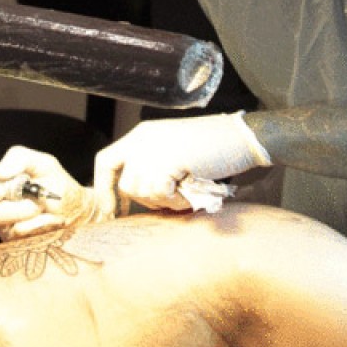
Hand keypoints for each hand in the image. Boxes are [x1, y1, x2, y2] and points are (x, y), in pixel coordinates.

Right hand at [0, 145, 110, 239]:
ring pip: (6, 224)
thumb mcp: (42, 162)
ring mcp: (5, 228)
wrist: (78, 209)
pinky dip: (40, 222)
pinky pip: (22, 233)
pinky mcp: (18, 244)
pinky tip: (49, 218)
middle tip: (28, 196)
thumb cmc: (56, 183)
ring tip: (43, 204)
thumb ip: (19, 157)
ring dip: (30, 211)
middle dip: (13, 204)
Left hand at [92, 111, 270, 212]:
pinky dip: (176, 200)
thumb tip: (134, 198)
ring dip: (165, 201)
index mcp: (141, 134)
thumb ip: (151, 167)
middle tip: (175, 196)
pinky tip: (192, 191)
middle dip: (148, 200)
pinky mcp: (166, 160)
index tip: (113, 212)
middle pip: (126, 185)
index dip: (105, 189)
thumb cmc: (214, 148)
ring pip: (142, 192)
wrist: (241, 138)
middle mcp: (141, 139)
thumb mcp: (173, 151)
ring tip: (187, 191)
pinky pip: (160, 194)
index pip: (106, 161)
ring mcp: (152, 149)